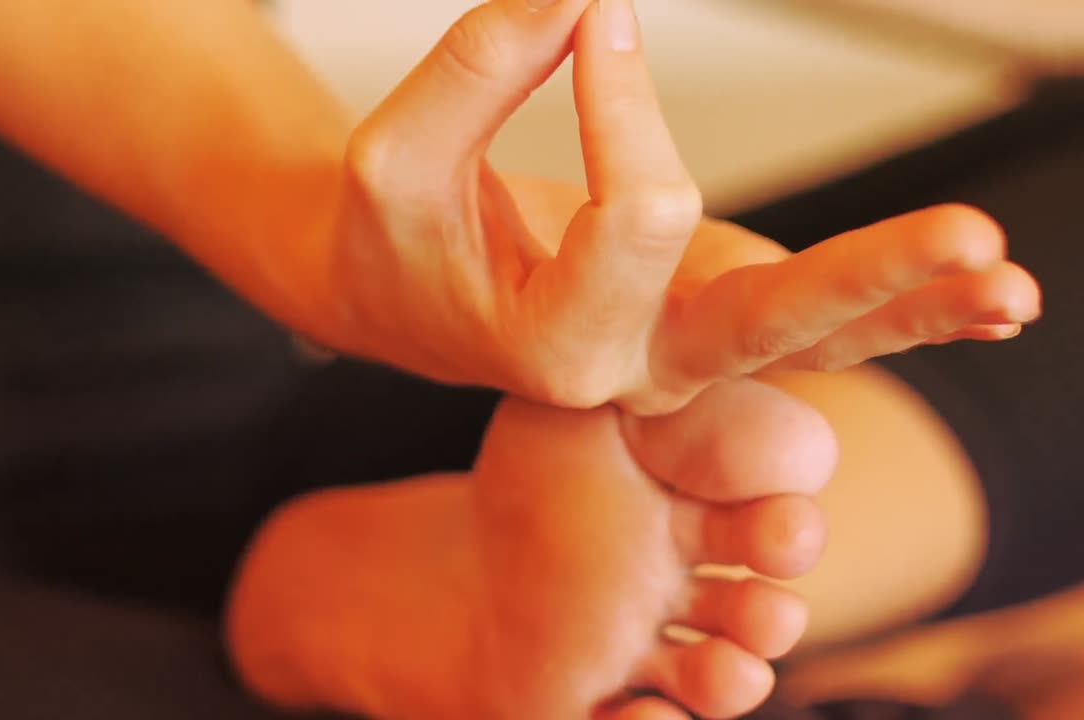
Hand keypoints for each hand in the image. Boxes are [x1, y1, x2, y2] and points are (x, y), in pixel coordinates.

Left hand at [230, 378, 834, 718]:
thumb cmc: (530, 487)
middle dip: (775, 595)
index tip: (773, 502)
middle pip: (768, 596)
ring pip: (727, 674)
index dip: (780, 502)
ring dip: (735, 675)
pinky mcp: (612, 704)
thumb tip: (722, 337)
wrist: (452, 579)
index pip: (771, 499)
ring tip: (719, 667)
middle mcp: (702, 585)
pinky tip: (628, 710)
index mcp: (707, 505)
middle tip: (764, 582)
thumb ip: (641, 381)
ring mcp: (662, 652)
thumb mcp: (578, 409)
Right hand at [317, 0, 1038, 413]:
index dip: (622, 98)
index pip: (639, 212)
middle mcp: (636, 371)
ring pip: (816, 338)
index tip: (580, 16)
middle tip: (977, 238)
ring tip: (1012, 279)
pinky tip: (981, 295)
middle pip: (771, 329)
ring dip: (916, 301)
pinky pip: (815, 321)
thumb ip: (480, 68)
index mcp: (557, 352)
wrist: (398, 289)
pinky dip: (896, 304)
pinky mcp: (713, 310)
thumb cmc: (392, 234)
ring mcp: (686, 348)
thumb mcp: (397, 156)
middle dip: (871, 276)